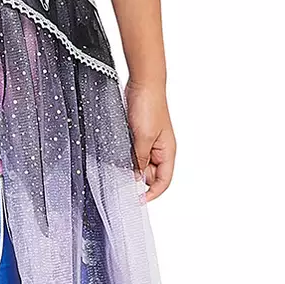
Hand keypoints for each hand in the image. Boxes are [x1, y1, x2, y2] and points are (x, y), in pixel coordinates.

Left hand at [125, 81, 174, 199]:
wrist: (143, 83)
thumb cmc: (149, 106)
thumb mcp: (143, 138)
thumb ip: (140, 160)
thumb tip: (136, 179)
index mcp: (167, 152)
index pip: (163, 182)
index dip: (151, 193)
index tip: (136, 200)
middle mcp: (159, 150)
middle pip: (149, 175)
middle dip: (136, 176)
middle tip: (121, 175)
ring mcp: (148, 142)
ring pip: (138, 164)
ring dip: (128, 165)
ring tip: (118, 160)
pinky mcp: (137, 135)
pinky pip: (131, 152)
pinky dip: (124, 155)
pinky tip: (116, 151)